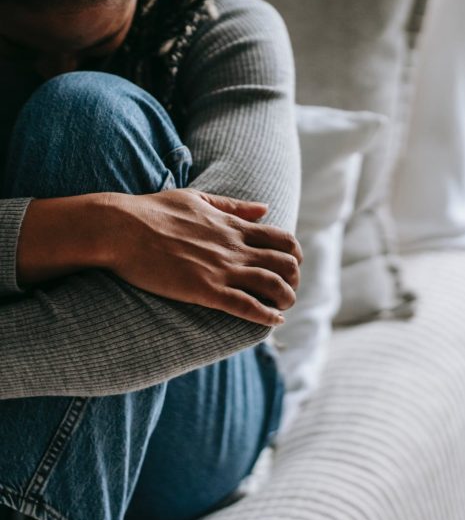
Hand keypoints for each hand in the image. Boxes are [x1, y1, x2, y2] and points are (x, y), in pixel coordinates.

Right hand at [104, 189, 302, 325]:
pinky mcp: (205, 290)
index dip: (294, 255)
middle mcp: (234, 247)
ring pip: (272, 286)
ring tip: (284, 307)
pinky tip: (273, 321)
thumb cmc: (154, 211)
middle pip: (285, 264)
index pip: (282, 239)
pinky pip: (246, 306)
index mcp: (233, 226)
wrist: (121, 228)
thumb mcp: (198, 198)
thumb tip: (265, 208)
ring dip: (286, 299)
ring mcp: (221, 269)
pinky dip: (265, 315)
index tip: (291, 265)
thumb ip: (233, 206)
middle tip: (288, 289)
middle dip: (294, 279)